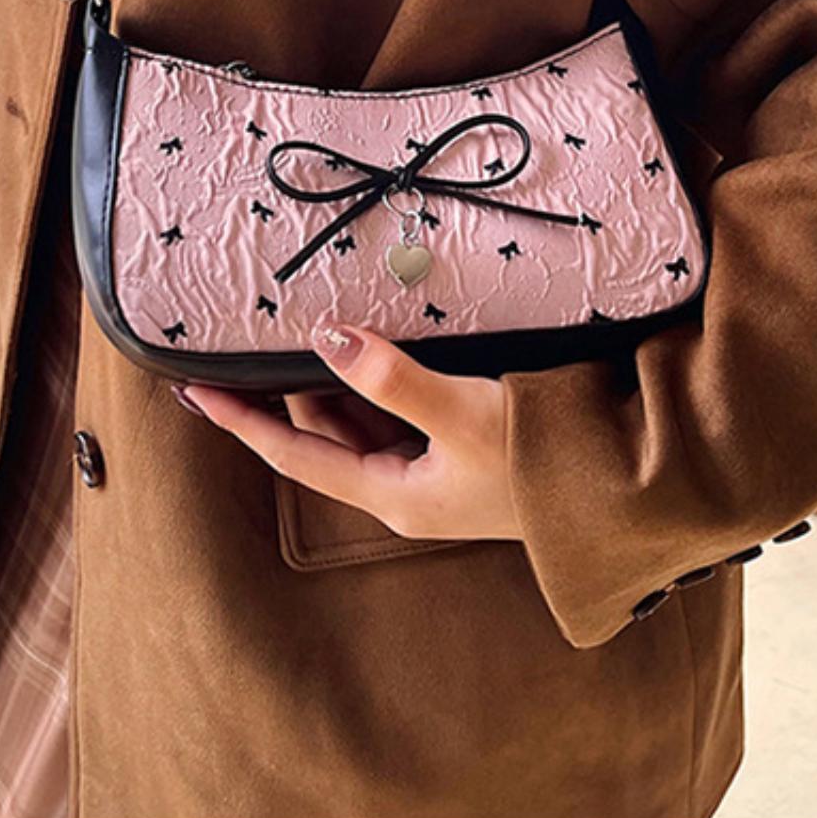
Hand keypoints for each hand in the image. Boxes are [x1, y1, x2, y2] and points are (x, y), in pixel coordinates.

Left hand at [179, 326, 521, 541]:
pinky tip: (378, 340)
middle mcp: (406, 485)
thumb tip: (325, 338)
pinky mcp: (463, 445)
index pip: (293, 451)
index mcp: (393, 492)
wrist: (623, 488)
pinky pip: (398, 407)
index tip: (193, 390)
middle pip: (324, 429)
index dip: (241, 420)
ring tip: (309, 324)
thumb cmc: (544, 464)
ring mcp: (436, 467)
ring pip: (361, 415)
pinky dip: (377, 374)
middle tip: (255, 332)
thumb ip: (391, 377)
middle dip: (288, 385)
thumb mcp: (461, 415)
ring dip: (334, 375)